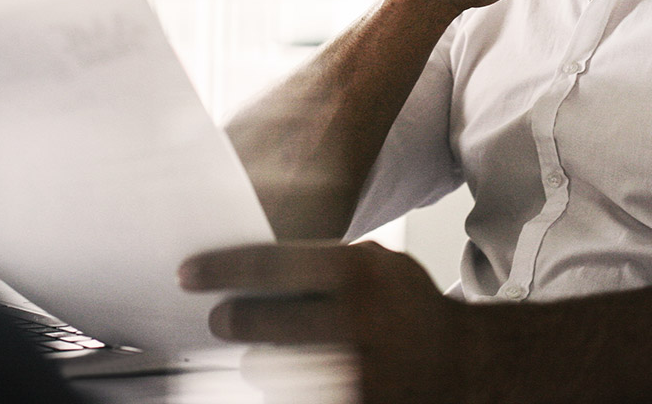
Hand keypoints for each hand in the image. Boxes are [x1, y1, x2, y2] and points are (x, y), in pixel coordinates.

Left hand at [179, 241, 473, 402]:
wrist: (463, 364)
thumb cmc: (409, 308)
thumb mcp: (377, 264)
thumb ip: (321, 261)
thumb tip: (247, 265)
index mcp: (358, 272)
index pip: (268, 263)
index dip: (219, 269)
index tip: (188, 275)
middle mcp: (355, 320)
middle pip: (257, 323)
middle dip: (230, 320)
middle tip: (221, 318)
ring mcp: (354, 372)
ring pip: (267, 369)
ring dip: (261, 361)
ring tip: (277, 352)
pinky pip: (290, 398)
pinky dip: (286, 389)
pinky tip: (301, 378)